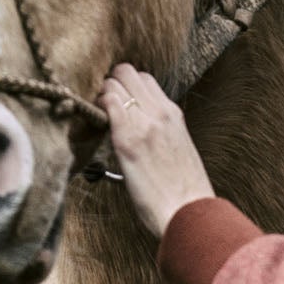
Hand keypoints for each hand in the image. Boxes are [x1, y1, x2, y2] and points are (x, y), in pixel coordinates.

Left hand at [99, 65, 214, 236]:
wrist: (189, 212)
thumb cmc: (182, 192)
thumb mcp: (177, 150)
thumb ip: (160, 134)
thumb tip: (140, 135)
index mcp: (173, 114)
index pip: (145, 79)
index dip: (125, 85)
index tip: (115, 101)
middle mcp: (160, 111)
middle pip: (128, 71)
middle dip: (110, 82)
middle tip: (100, 105)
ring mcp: (144, 123)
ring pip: (114, 81)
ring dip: (100, 93)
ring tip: (96, 115)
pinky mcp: (127, 139)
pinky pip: (107, 102)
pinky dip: (96, 105)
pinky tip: (94, 122)